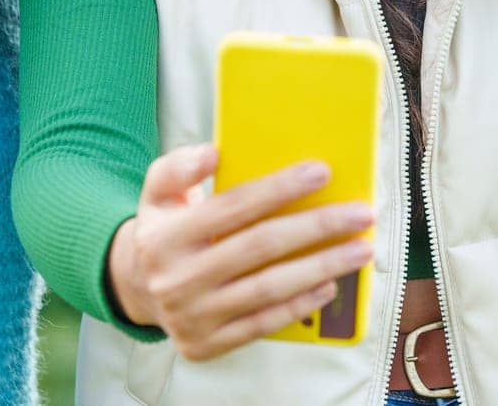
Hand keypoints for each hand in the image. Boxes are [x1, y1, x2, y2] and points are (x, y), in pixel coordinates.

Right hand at [105, 143, 374, 360]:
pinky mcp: (207, 344)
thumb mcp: (157, 192)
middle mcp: (177, 279)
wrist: (136, 290)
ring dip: (323, 267)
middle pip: (261, 246)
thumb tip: (212, 153)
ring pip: (269, 288)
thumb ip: (177, 167)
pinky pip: (263, 323)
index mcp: (166, 236)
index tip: (323, 171)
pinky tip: (330, 285)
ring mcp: (193, 316)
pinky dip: (300, 305)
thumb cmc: (165, 230)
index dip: (280, 188)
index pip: (234, 206)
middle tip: (361, 213)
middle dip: (317, 227)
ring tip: (361, 249)